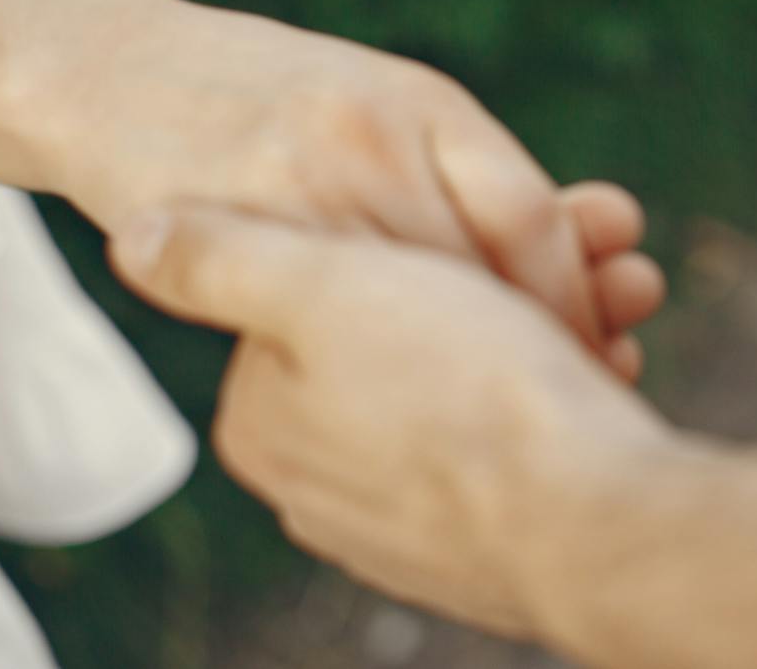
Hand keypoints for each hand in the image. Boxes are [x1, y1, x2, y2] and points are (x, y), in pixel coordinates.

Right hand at [43, 0, 662, 375]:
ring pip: (408, 302)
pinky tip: (382, 409)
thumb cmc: (273, 107)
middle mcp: (375, 135)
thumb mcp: (386, 111)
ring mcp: (299, 178)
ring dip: (463, 371)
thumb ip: (468, 177)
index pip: (532, 218)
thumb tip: (597, 245)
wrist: (111, 74)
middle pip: (487, 264)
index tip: (606, 354)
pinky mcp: (226, 225)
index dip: (576, 300)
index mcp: (430, 104)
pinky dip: (359, 371)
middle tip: (574, 403)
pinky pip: (315, 317)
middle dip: (543, 344)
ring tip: (498, 429)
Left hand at [107, 206, 674, 639]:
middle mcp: (318, 485)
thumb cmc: (470, 392)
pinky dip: (559, 398)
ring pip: (473, 386)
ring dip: (548, 326)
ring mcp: (403, 525)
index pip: (320, 295)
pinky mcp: (482, 547)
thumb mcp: (329, 288)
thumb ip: (222, 259)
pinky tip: (604, 373)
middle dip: (498, 279)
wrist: (598, 528)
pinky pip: (515, 445)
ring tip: (622, 292)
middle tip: (585, 244)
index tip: (485, 210)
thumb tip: (134, 237)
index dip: (412, 237)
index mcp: (266, 422)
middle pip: (406, 337)